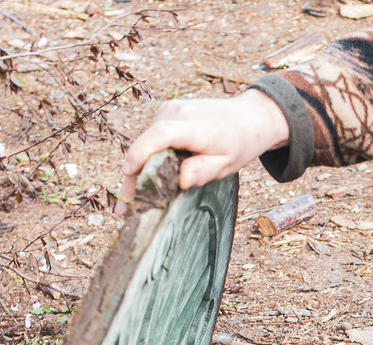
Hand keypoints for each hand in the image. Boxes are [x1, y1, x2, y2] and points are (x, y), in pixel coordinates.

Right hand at [118, 90, 292, 209]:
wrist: (247, 117)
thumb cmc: (238, 144)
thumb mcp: (228, 164)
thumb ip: (204, 171)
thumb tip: (182, 180)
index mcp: (197, 127)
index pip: (162, 135)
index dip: (141, 152)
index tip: (127, 172)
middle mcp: (178, 112)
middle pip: (147, 142)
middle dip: (134, 174)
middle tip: (125, 207)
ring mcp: (170, 109)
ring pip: (146, 141)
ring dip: (139, 168)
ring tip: (133, 199)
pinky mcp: (166, 111)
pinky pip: (151, 137)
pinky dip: (148, 156)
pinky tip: (147, 179)